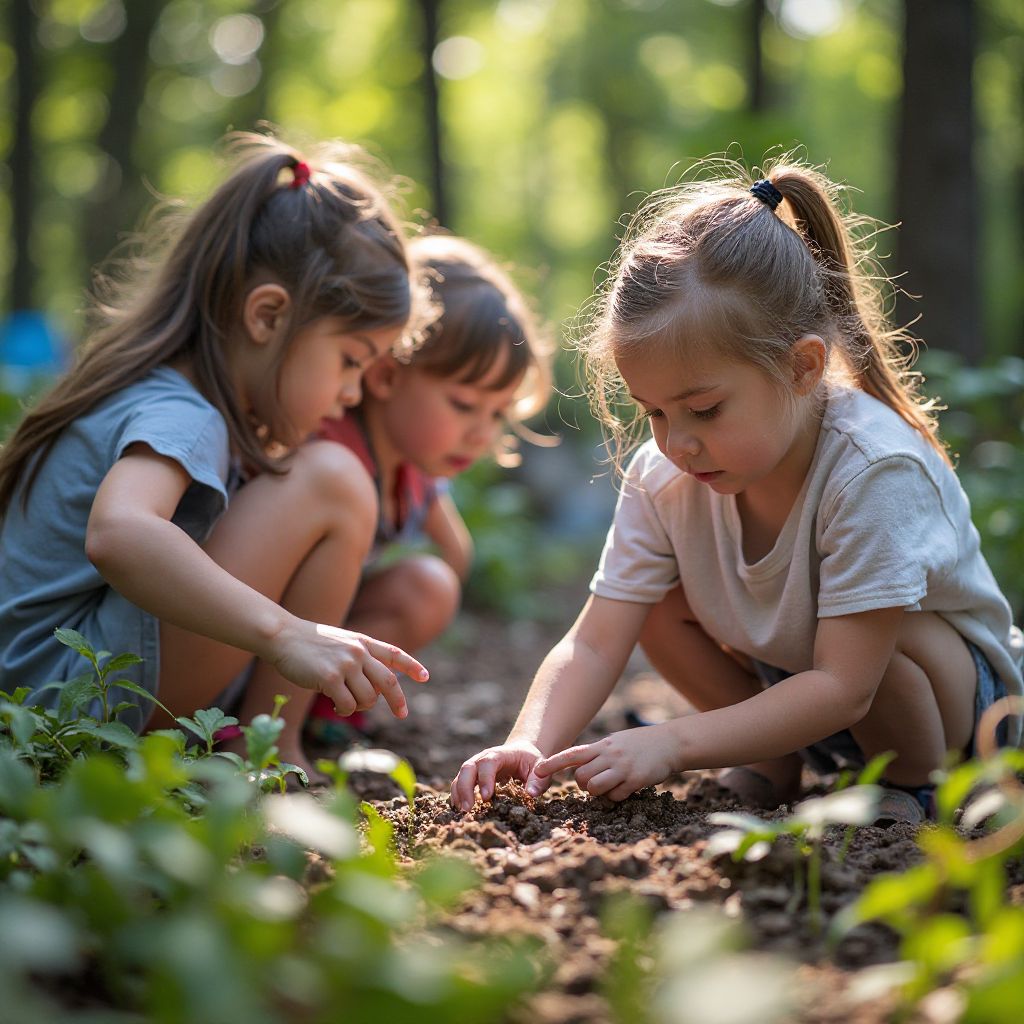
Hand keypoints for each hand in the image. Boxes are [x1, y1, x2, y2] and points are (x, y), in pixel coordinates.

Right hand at [270, 619, 428, 718]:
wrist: (283, 635)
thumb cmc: (309, 643)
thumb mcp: (341, 643)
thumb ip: (360, 658)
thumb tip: (376, 690)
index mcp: (363, 642)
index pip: (394, 654)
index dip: (412, 666)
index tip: (425, 677)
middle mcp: (359, 652)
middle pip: (388, 682)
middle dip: (397, 700)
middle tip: (402, 714)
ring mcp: (346, 664)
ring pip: (368, 698)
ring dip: (360, 707)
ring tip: (345, 703)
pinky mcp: (330, 677)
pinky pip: (348, 705)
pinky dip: (344, 710)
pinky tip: (335, 704)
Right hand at [450, 739, 547, 811]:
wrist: (521, 752)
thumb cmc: (530, 761)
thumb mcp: (539, 767)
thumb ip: (538, 780)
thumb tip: (530, 794)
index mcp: (500, 754)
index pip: (488, 763)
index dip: (485, 779)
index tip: (487, 797)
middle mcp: (483, 758)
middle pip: (468, 768)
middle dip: (465, 788)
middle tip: (468, 809)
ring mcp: (475, 766)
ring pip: (460, 776)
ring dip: (459, 794)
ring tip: (463, 812)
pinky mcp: (472, 776)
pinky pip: (459, 783)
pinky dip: (457, 796)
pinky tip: (460, 810)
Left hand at [533, 723, 680, 800]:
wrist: (669, 743)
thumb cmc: (639, 744)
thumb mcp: (615, 742)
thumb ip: (597, 754)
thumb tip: (580, 770)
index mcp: (602, 745)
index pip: (572, 754)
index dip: (553, 763)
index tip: (537, 771)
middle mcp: (609, 755)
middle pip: (580, 778)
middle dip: (584, 785)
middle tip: (597, 782)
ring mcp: (622, 767)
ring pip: (595, 788)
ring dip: (599, 793)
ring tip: (611, 786)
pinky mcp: (635, 779)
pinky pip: (616, 796)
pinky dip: (617, 796)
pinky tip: (627, 788)